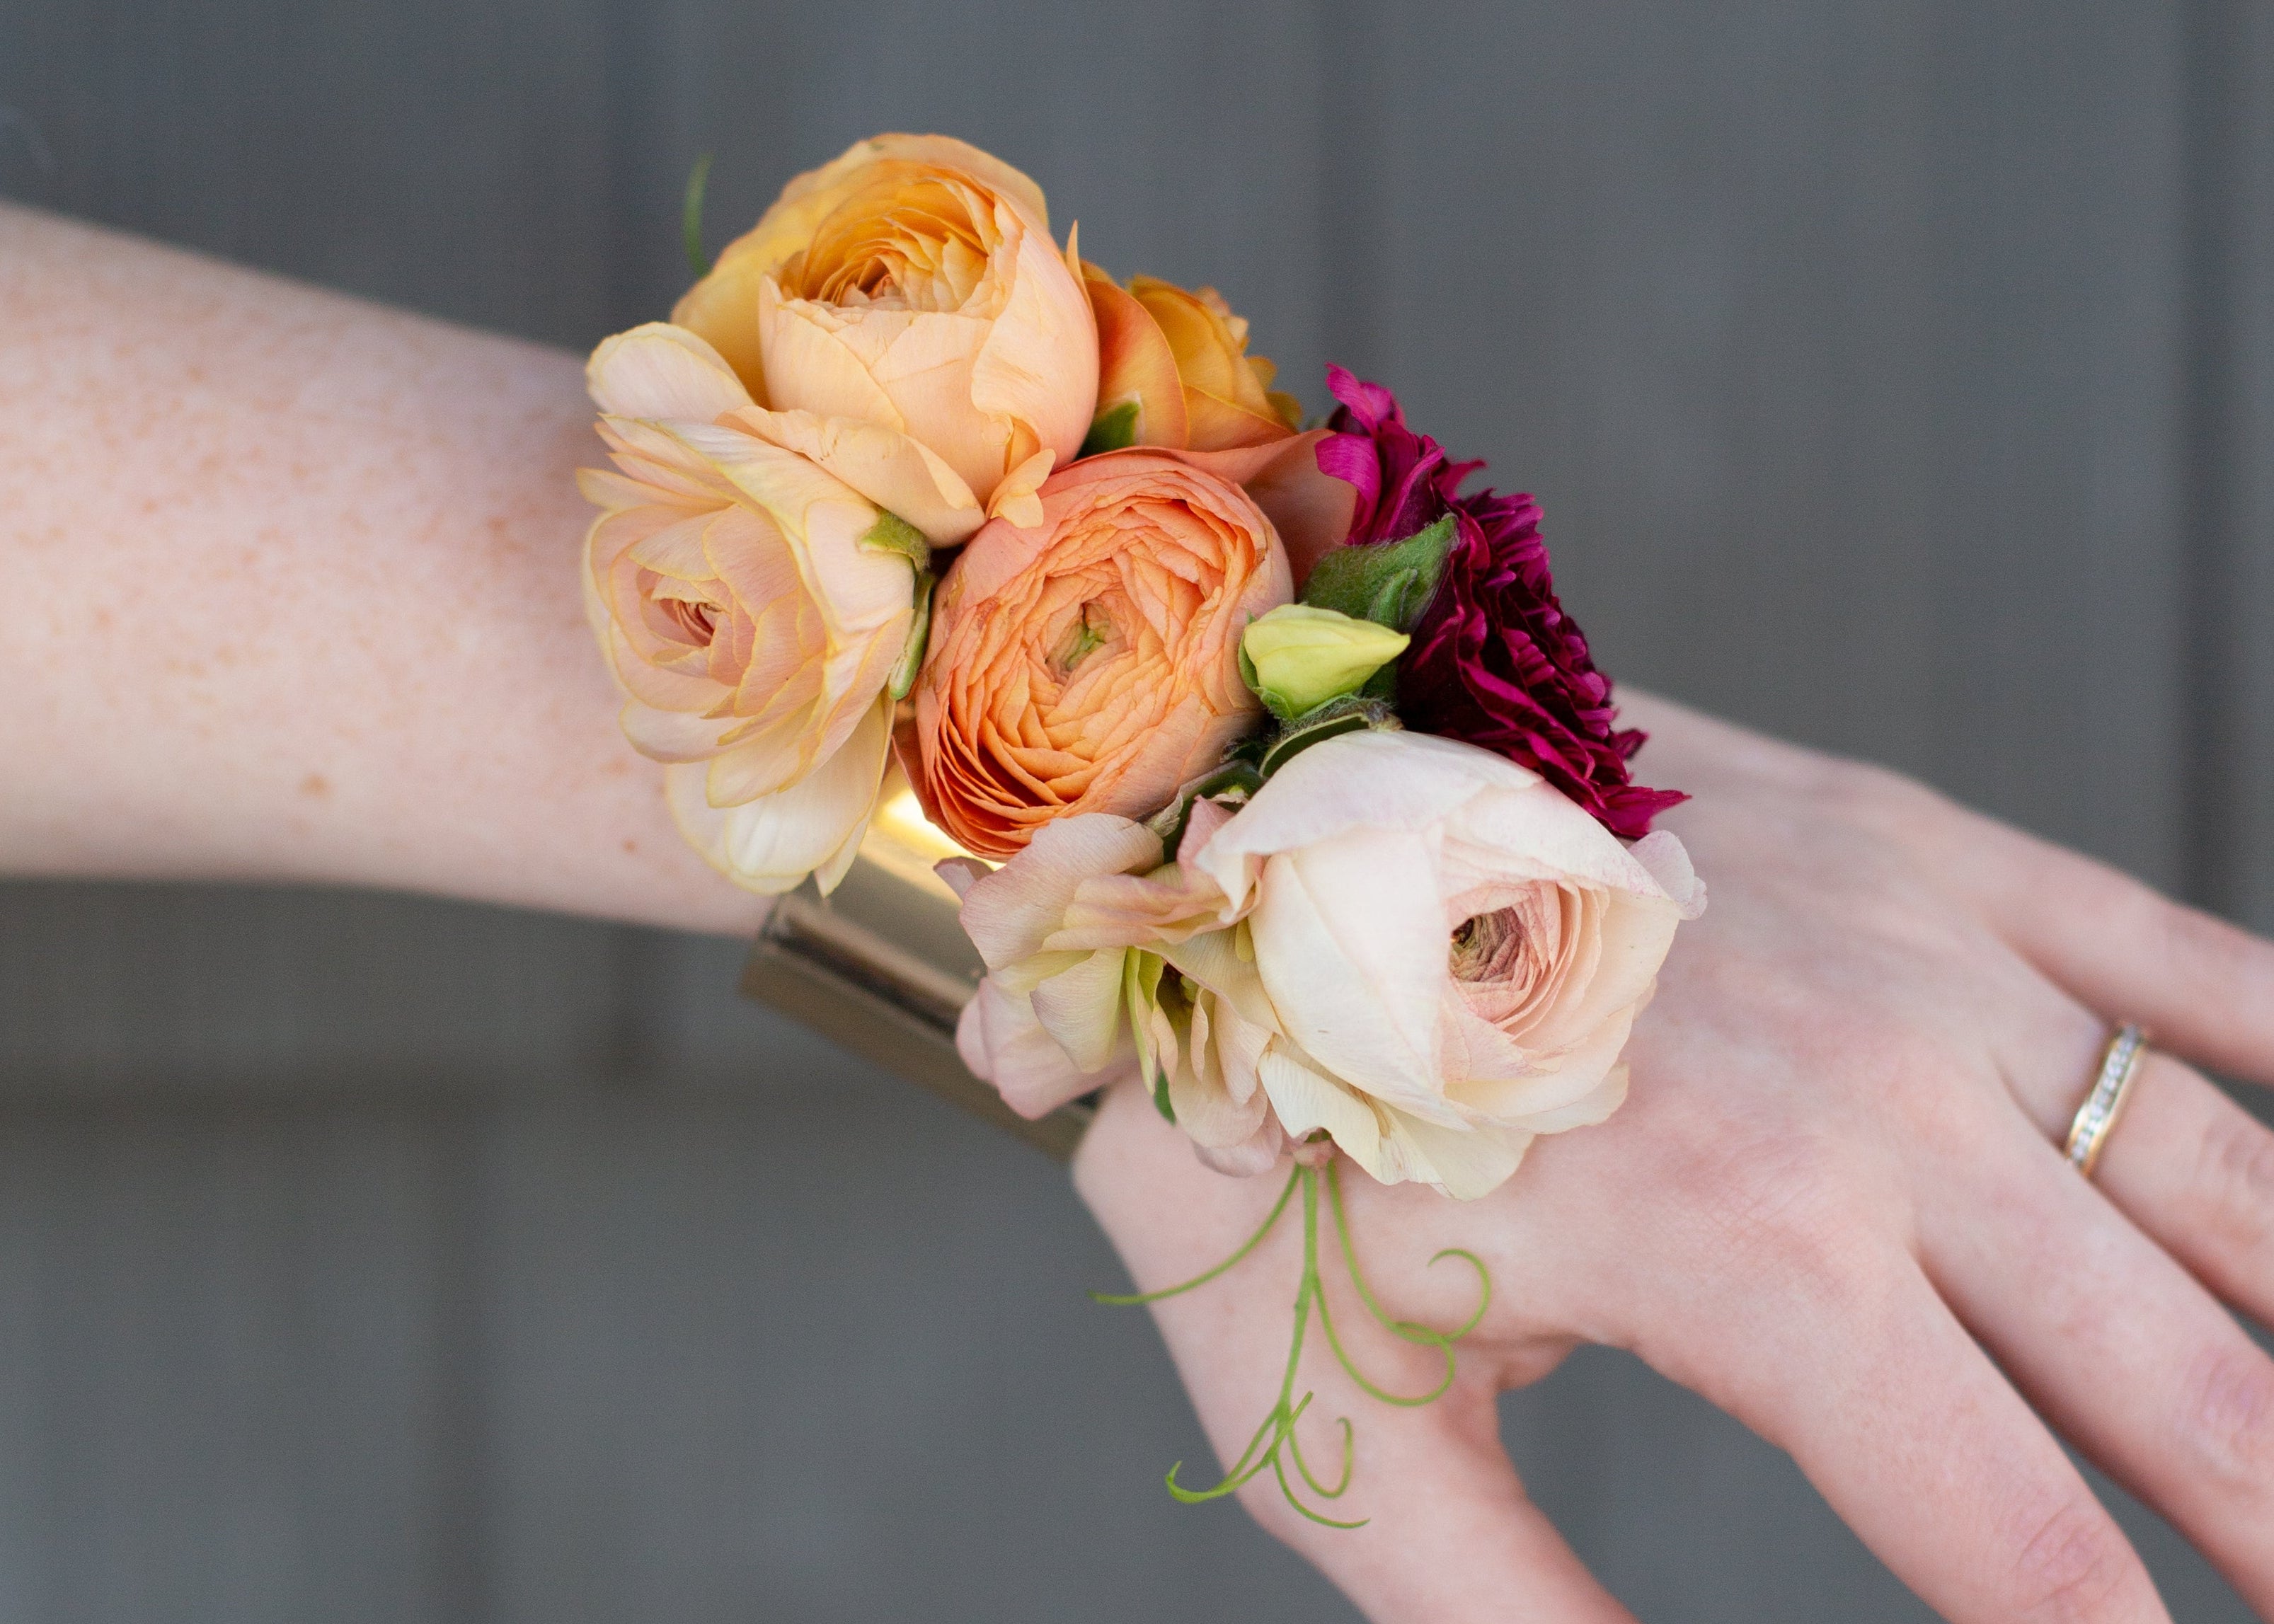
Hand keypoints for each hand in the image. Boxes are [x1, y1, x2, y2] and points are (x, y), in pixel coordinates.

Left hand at [1074, 691, 2273, 1622]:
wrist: (1231, 822)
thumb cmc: (1268, 1124)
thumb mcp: (1346, 1419)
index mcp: (1743, 1258)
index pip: (2018, 1546)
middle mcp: (1878, 1101)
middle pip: (2188, 1383)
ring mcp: (1917, 954)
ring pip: (2224, 1177)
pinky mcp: (1916, 847)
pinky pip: (2173, 951)